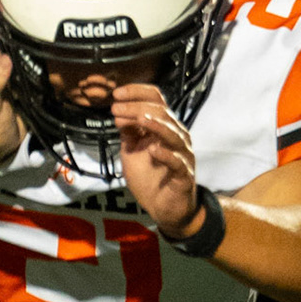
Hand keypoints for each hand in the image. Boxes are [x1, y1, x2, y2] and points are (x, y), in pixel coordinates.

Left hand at [111, 82, 201, 232]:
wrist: (164, 208)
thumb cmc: (150, 177)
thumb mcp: (132, 151)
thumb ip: (128, 132)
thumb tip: (118, 112)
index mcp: (164, 127)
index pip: (156, 100)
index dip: (137, 93)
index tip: (116, 93)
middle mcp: (176, 136)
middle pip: (162, 113)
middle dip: (137, 108)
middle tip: (116, 109)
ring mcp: (182, 155)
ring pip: (173, 134)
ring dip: (155, 125)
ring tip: (139, 119)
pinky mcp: (184, 175)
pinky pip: (177, 162)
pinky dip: (166, 155)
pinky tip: (153, 150)